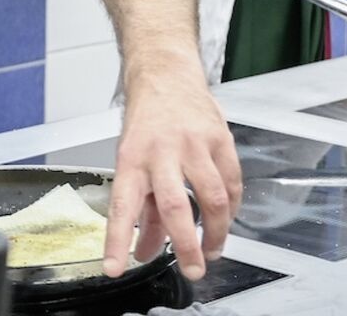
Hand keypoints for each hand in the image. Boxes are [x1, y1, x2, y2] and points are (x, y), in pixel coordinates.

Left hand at [104, 55, 240, 279]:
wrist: (166, 76)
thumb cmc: (146, 124)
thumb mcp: (132, 162)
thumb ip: (140, 210)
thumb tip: (143, 253)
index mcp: (131, 159)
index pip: (121, 206)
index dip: (117, 240)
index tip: (113, 268)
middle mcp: (161, 151)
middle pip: (174, 205)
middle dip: (185, 244)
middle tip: (193, 271)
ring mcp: (193, 143)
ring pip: (212, 197)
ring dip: (217, 232)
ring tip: (212, 252)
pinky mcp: (221, 138)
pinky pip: (232, 183)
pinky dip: (232, 209)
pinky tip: (226, 221)